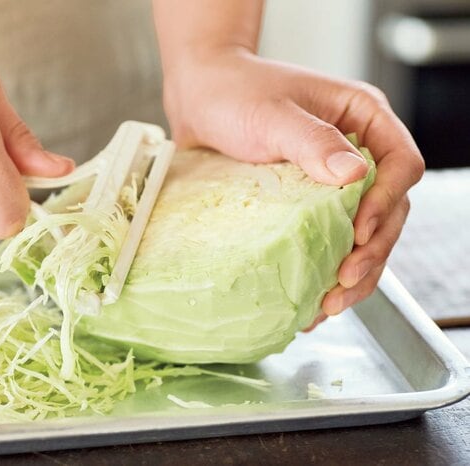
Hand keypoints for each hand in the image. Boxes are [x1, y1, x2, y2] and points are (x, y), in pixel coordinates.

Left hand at [162, 48, 423, 318]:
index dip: (387, 202)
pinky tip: (311, 299)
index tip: (361, 232)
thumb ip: (313, 142)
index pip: (400, 165)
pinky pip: (326, 239)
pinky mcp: (305, 204)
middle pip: (388, 209)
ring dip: (353, 272)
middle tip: (345, 280)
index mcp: (362, 119)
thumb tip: (355, 175)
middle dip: (371, 250)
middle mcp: (355, 152)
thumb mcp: (274, 115)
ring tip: (330, 304)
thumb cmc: (234, 93)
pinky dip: (322, 270)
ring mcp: (331, 182)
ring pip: (362, 233)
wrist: (198, 99)